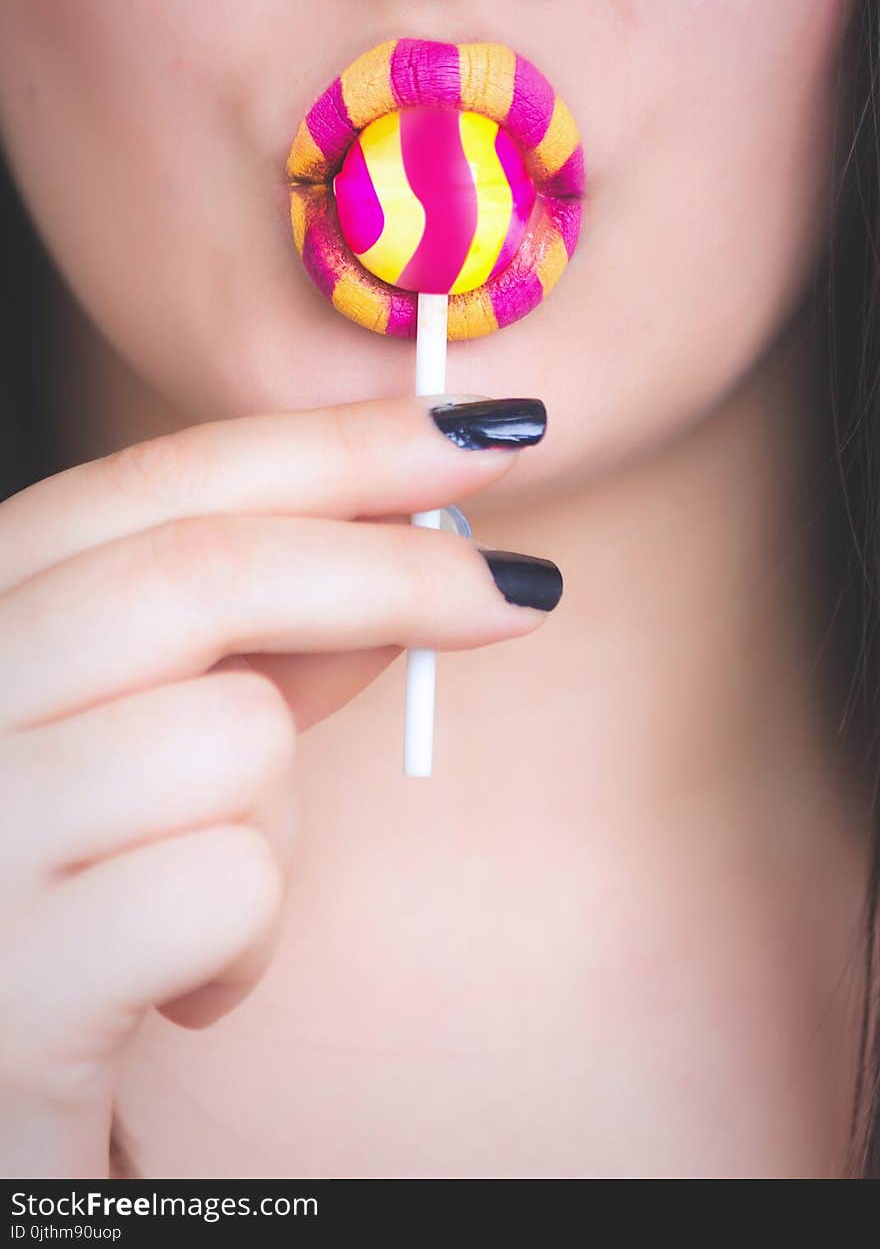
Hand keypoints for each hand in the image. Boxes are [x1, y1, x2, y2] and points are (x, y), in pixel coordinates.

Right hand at [0, 395, 554, 1173]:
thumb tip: (406, 553)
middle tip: (521, 596)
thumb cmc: (73, 905)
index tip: (479, 432)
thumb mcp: (149, 750)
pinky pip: (226, 889)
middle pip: (196, 576)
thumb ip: (254, 649)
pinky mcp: (13, 984)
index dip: (331, 447)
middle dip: (392, 569)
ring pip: (231, 739)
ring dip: (278, 820)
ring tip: (217, 896)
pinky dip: (250, 940)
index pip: (150, 487)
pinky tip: (183, 991)